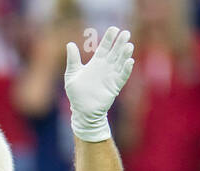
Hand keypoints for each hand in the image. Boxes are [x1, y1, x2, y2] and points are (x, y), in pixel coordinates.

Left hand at [64, 26, 133, 142]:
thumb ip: (73, 60)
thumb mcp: (71, 75)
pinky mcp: (114, 87)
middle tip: (126, 33)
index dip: (109, 38)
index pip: (104, 47)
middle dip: (120, 43)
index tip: (114, 29)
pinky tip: (130, 61)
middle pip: (114, 52)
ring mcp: (111, 77)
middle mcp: (105, 68)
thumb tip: (70, 44)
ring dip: (125, 54)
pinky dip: (126, 69)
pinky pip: (122, 76)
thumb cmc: (76, 94)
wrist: (82, 112)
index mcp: (95, 63)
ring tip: (129, 45)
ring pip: (120, 62)